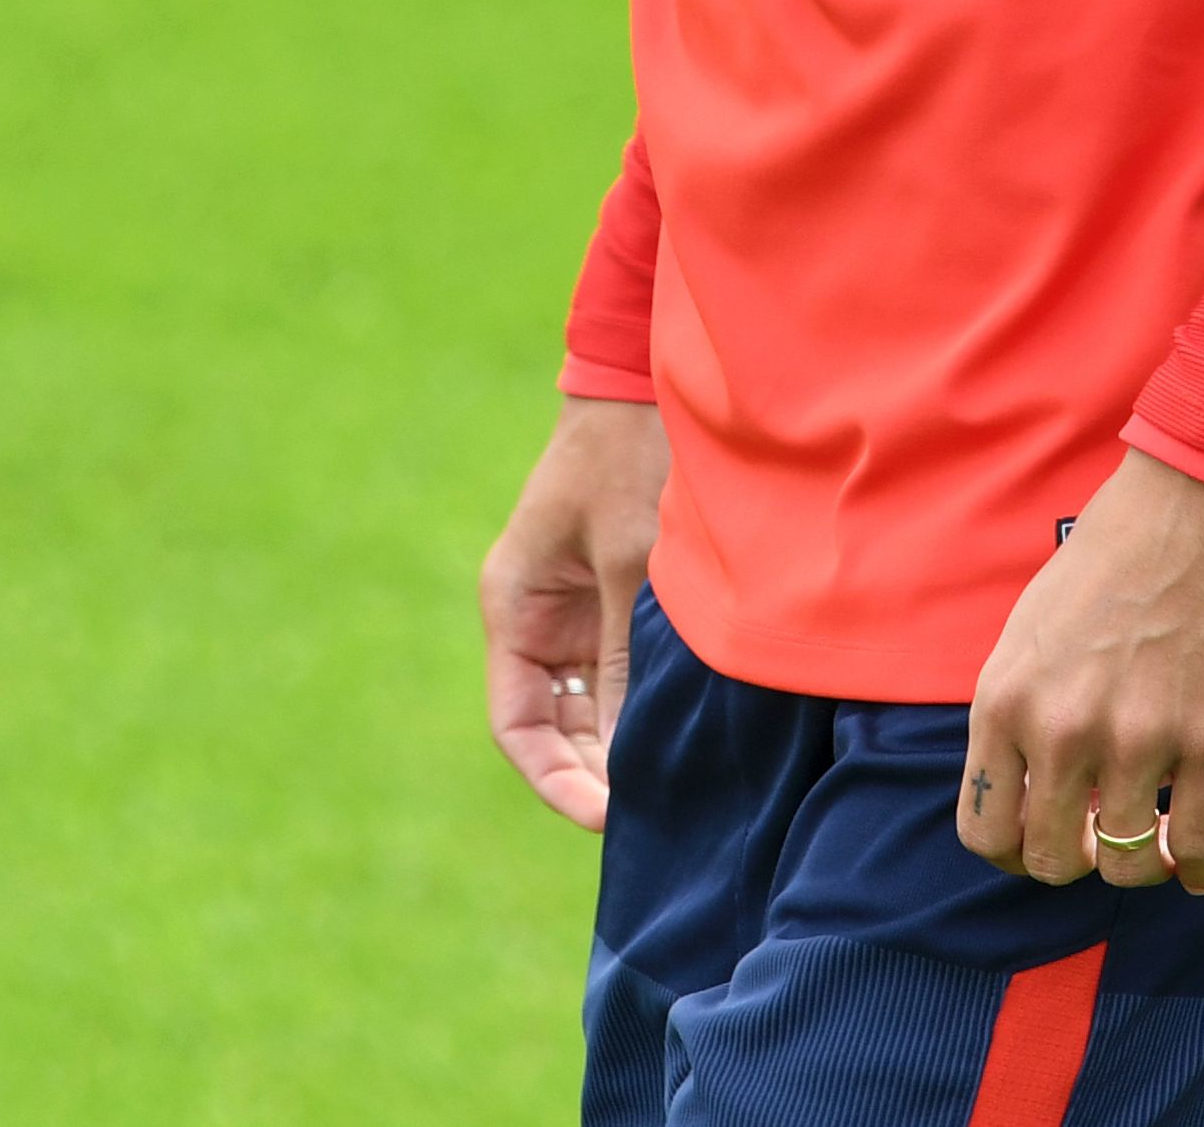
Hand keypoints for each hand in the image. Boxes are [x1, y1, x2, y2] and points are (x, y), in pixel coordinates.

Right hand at [479, 399, 668, 829]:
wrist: (649, 386)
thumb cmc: (628, 460)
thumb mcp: (628, 563)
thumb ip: (626, 660)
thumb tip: (630, 755)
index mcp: (515, 607)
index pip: (518, 726)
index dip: (556, 779)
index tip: (606, 817)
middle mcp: (537, 622)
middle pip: (556, 729)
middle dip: (596, 773)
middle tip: (656, 812)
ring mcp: (577, 617)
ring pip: (593, 711)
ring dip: (625, 746)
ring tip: (677, 785)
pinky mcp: (615, 606)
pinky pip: (624, 678)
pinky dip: (647, 709)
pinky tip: (688, 739)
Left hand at [958, 450, 1203, 895]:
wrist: (1193, 509)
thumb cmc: (1107, 562)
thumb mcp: (1026, 634)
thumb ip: (1017, 713)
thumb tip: (1026, 790)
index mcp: (1005, 702)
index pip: (986, 831)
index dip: (1013, 852)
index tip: (1040, 840)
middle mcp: (1062, 732)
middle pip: (1051, 862)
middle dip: (1073, 861)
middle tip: (1096, 838)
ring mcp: (1139, 743)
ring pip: (1124, 865)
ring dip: (1138, 864)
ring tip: (1150, 838)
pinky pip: (1197, 849)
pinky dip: (1197, 870)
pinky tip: (1197, 865)